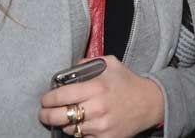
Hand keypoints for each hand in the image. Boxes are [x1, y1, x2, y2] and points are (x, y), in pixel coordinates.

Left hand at [39, 56, 163, 137]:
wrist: (150, 102)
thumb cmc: (128, 82)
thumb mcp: (111, 64)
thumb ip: (88, 63)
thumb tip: (68, 69)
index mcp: (97, 87)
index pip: (62, 96)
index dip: (48, 98)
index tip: (45, 99)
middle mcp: (98, 108)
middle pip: (60, 116)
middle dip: (46, 115)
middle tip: (44, 112)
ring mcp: (101, 126)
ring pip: (69, 129)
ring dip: (63, 123)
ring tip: (65, 116)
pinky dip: (78, 131)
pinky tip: (81, 123)